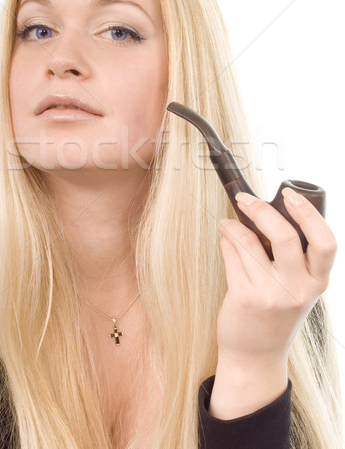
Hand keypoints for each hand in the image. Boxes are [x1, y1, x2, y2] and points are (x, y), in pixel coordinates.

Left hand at [210, 186, 336, 417]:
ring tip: (227, 223)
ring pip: (249, 243)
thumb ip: (294, 258)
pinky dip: (226, 242)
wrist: (256, 356)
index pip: (325, 242)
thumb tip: (268, 212)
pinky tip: (225, 240)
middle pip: (284, 236)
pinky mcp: (245, 298)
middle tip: (245, 199)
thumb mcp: (298, 289)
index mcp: (317, 281)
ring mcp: (270, 295)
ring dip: (233, 226)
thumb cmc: (277, 315)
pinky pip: (232, 256)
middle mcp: (297, 289)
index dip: (308, 214)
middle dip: (261, 210)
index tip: (289, 195)